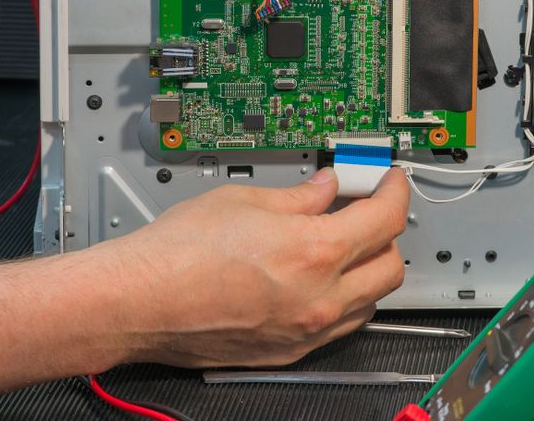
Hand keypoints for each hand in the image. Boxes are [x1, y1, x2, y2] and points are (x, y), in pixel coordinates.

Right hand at [110, 166, 409, 367]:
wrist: (139, 302)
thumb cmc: (179, 252)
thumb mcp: (246, 199)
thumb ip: (300, 196)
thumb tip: (325, 188)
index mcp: (315, 251)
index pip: (386, 219)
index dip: (395, 191)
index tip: (389, 181)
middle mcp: (319, 298)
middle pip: (392, 266)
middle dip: (389, 232)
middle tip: (367, 208)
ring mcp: (306, 331)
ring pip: (372, 301)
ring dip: (369, 269)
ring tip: (343, 242)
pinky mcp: (289, 352)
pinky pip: (340, 326)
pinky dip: (345, 299)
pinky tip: (320, 277)